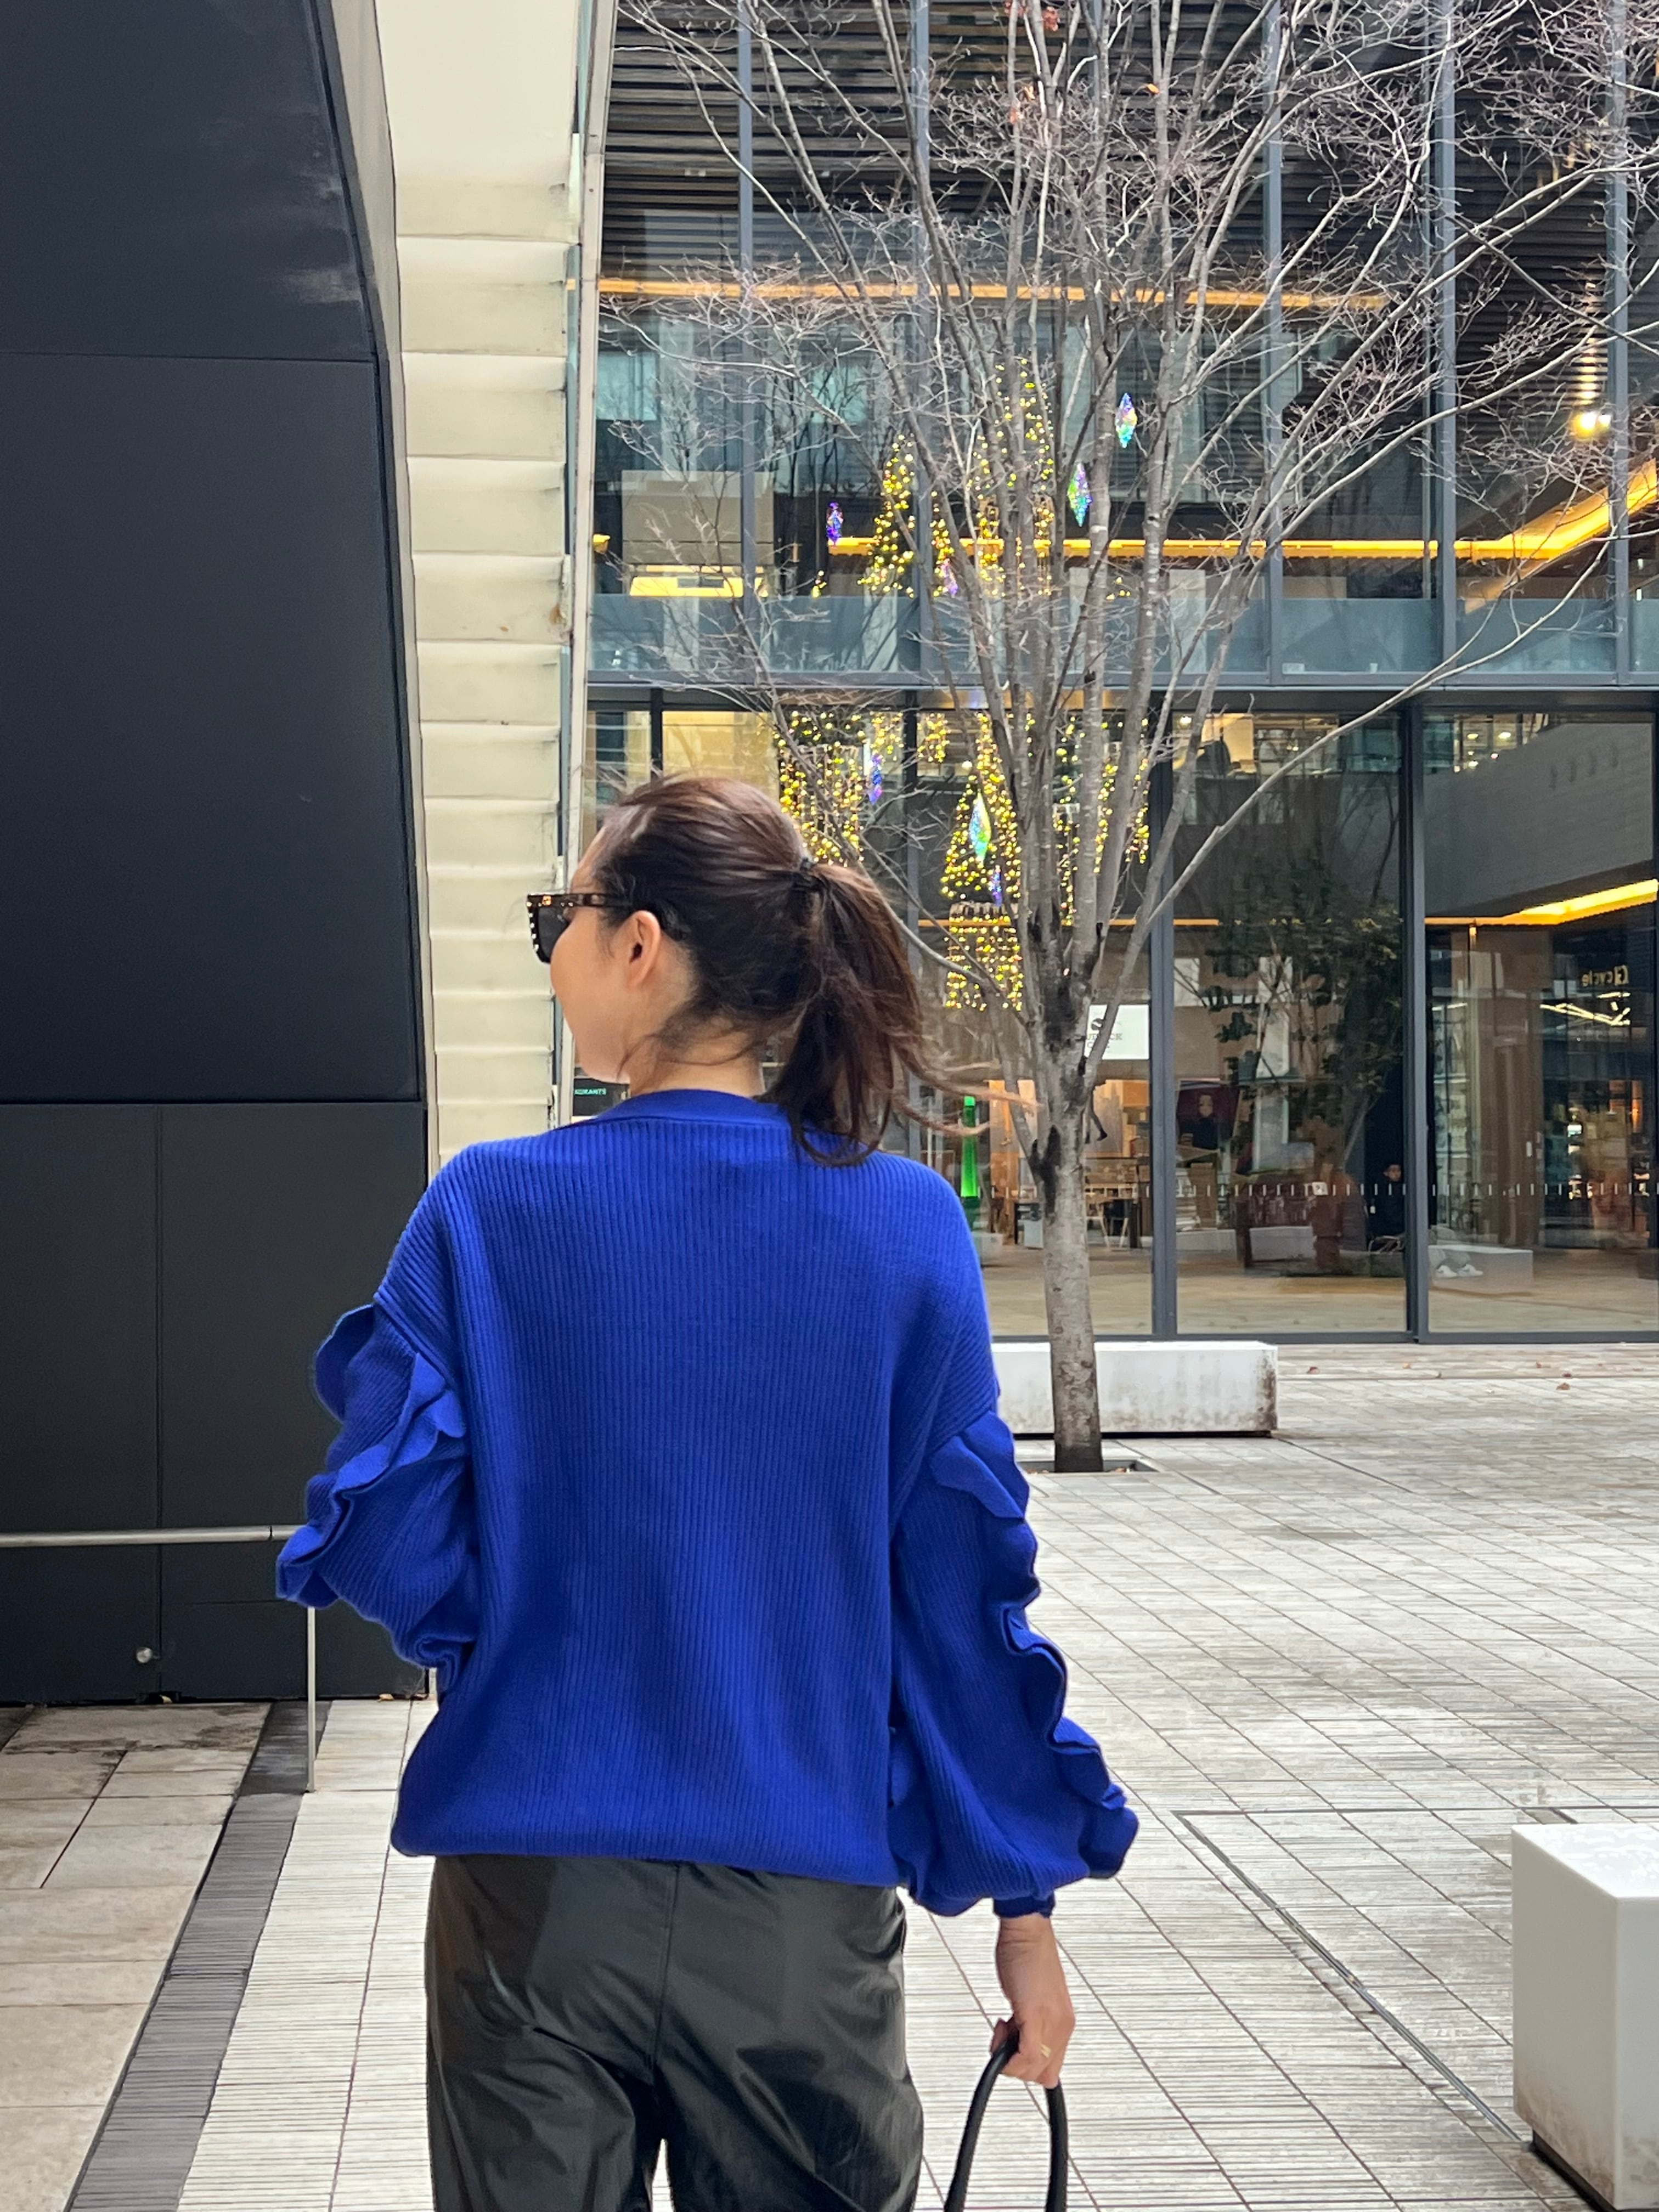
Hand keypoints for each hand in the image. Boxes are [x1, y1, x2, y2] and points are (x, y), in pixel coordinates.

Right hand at [991, 1914, 1074, 2087]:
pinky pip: (1027, 2055)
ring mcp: (1050, 2021)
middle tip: (1005, 2038)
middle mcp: (1061, 2025)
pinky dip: (1009, 2055)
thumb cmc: (1029, 1956)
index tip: (1013, 2049)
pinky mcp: (1035, 2013)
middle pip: (1043, 2075)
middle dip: (1016, 2065)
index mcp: (1063, 2022)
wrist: (1028, 1929)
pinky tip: (1000, 2029)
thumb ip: (1032, 2022)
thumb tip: (1018, 2041)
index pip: (1052, 2069)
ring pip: (1033, 2070)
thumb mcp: (1035, 1998)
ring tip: (1002, 2028)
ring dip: (1009, 2057)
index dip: (1027, 2066)